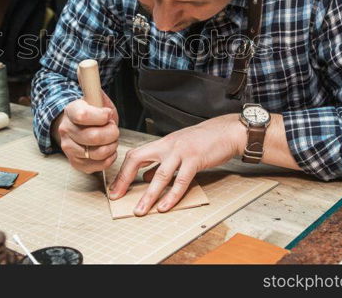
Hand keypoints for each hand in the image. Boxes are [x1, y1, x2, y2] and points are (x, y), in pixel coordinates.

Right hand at [51, 91, 119, 173]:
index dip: (101, 116)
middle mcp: (66, 130)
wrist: (80, 127)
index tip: (107, 114)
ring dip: (111, 146)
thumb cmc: (92, 113)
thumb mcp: (95, 97)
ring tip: (111, 139)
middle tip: (113, 128)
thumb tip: (87, 68)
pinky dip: (109, 158)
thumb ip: (93, 85)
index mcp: (71, 110)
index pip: (83, 115)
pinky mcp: (76, 162)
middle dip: (111, 132)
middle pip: (93, 137)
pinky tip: (108, 149)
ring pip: (97, 153)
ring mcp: (69, 148)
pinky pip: (98, 165)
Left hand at [108, 114, 244, 215]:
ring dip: (149, 195)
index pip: (135, 155)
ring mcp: (180, 151)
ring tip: (141, 210)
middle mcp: (167, 145)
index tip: (115, 189)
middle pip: (138, 159)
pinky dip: (172, 196)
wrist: (226, 131)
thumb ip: (161, 162)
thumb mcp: (178, 148)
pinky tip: (165, 206)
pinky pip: (181, 180)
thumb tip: (145, 178)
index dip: (123, 172)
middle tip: (117, 197)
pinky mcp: (195, 159)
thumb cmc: (203, 140)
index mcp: (162, 143)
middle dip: (125, 179)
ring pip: (160, 175)